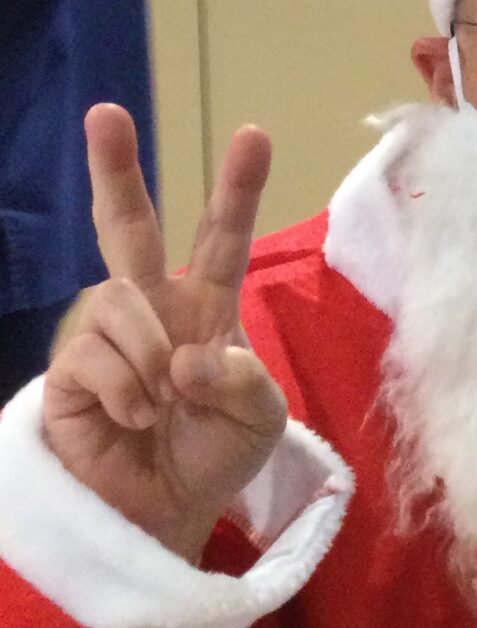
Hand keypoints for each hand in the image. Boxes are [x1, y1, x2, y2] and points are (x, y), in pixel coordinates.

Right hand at [41, 105, 285, 564]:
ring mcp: (106, 336)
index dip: (238, 189)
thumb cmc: (213, 456)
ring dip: (151, 360)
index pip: (222, 238)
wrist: (164, 514)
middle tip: (106, 113)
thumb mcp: (258, 418)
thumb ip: (242, 378)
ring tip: (161, 408)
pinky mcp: (67, 371)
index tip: (253, 134)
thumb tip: (190, 355)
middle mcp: (152, 309)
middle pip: (127, 227)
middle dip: (115, 169)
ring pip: (122, 304)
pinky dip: (126, 391)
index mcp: (206, 309)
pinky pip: (96, 356)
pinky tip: (134, 418)